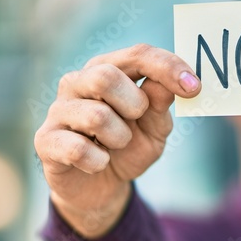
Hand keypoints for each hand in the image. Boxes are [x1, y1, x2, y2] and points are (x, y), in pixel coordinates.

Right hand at [34, 44, 200, 237]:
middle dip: (134, 105)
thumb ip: (160, 105)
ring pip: (96, 115)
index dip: (168, 67)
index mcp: (109, 70)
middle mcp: (79, 82)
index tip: (195, 88)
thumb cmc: (129, 147)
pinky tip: (99, 162)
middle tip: (137, 120)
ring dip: (119, 138)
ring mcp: (59, 110)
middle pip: (105, 76)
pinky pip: (78, 149)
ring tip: (116, 145)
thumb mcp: (155, 128)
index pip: (139, 54)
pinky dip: (99, 161)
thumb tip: (167, 84)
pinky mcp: (46, 140)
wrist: (101, 186)